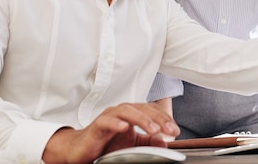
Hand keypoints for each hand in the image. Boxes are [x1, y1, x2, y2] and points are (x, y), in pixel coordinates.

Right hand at [42, 103, 179, 163]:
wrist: (82, 150)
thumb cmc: (107, 144)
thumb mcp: (132, 144)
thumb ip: (148, 142)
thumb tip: (164, 141)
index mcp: (132, 114)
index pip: (152, 111)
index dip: (165, 119)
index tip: (175, 131)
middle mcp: (122, 111)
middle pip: (142, 109)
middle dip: (158, 118)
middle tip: (169, 130)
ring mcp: (109, 116)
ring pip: (127, 111)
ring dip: (142, 119)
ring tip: (153, 129)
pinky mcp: (96, 126)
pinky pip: (106, 121)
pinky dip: (115, 123)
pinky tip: (125, 128)